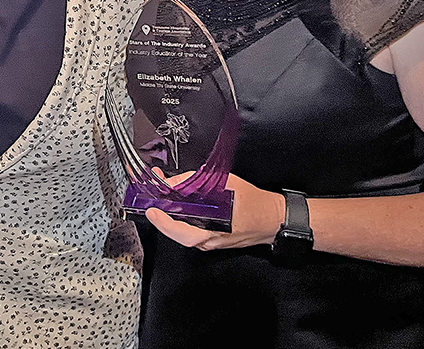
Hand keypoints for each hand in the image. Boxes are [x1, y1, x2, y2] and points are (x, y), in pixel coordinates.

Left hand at [145, 170, 285, 250]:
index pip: (181, 232)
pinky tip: (176, 206)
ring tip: (160, 200)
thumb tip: (174, 182)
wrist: (272, 218)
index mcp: (212, 231)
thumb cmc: (254, 203)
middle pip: (176, 233)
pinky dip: (180, 219)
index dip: (164, 222)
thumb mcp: (225, 184)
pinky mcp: (211, 239)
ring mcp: (209, 242)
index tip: (152, 210)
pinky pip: (190, 230)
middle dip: (161, 216)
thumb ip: (197, 182)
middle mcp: (208, 241)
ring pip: (182, 232)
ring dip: (169, 217)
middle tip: (151, 200)